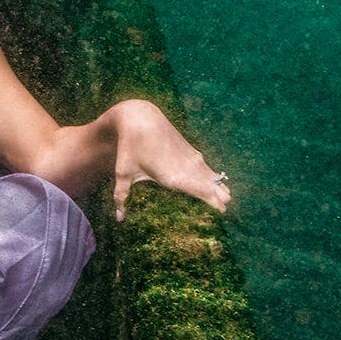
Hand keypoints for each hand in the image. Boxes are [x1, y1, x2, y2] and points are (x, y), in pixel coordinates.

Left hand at [109, 100, 231, 220]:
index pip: (209, 197)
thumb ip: (122, 196)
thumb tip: (119, 219)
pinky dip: (214, 182)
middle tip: (217, 220)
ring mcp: (195, 160)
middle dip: (221, 205)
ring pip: (218, 181)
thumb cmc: (130, 146)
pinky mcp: (193, 152)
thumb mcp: (123, 173)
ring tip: (219, 208)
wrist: (140, 117)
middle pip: (220, 192)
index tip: (219, 222)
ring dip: (220, 193)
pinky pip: (212, 172)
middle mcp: (191, 170)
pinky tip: (213, 190)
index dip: (218, 210)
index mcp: (177, 178)